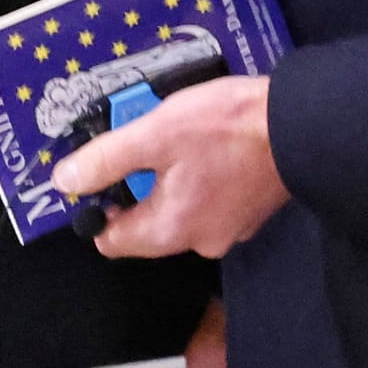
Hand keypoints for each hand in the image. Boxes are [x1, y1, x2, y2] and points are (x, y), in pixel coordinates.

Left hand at [49, 75, 287, 259]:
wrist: (302, 125)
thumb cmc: (224, 128)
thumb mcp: (154, 133)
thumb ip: (105, 160)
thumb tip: (64, 182)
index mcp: (170, 231)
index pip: (112, 241)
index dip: (98, 207)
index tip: (102, 171)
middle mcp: (199, 242)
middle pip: (146, 223)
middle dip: (137, 184)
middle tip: (141, 140)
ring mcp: (229, 229)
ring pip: (178, 208)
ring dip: (168, 177)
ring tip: (174, 136)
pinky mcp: (251, 211)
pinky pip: (207, 200)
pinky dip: (198, 177)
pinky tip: (205, 145)